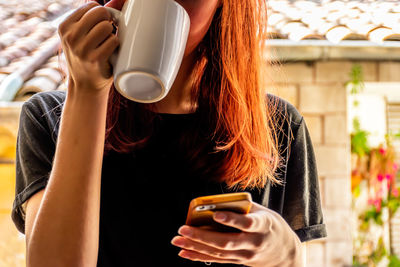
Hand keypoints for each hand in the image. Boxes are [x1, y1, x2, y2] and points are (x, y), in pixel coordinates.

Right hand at [58, 0, 124, 93]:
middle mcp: (70, 37)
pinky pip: (113, 40)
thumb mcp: (79, 37)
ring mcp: (82, 48)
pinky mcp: (95, 59)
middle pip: (100, 13)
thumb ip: (92, 19)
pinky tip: (111, 52)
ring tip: (107, 43)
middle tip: (107, 33)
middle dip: (108, 21)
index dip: (102, 14)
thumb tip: (118, 0)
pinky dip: (116, 45)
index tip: (101, 24)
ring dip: (112, 34)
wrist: (84, 86)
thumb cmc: (86, 57)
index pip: (91, 6)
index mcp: (65, 27)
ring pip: (107, 26)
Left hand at [171, 202, 302, 266]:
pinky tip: (185, 252)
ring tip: (177, 241)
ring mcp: (246, 256)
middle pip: (226, 241)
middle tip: (182, 229)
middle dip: (202, 236)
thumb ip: (242, 207)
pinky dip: (199, 256)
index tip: (216, 214)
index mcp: (263, 225)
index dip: (231, 219)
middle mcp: (254, 243)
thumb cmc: (271, 226)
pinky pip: (217, 260)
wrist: (286, 253)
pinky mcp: (239, 262)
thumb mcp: (263, 212)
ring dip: (196, 247)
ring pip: (218, 253)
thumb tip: (217, 203)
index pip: (247, 223)